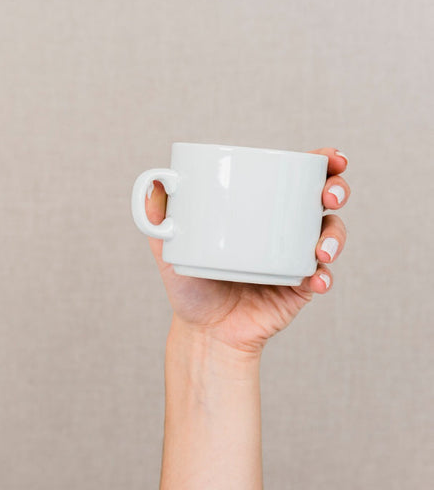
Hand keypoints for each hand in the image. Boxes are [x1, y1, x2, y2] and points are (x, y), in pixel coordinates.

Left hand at [145, 147, 348, 354]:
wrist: (202, 331)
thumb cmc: (189, 284)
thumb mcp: (169, 248)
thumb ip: (158, 218)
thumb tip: (153, 181)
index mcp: (261, 209)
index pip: (297, 178)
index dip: (322, 163)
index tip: (331, 158)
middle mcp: (285, 229)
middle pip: (326, 199)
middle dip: (337, 189)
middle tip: (329, 197)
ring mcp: (297, 257)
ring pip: (331, 235)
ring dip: (335, 235)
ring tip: (320, 249)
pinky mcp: (301, 288)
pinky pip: (322, 277)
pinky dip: (325, 276)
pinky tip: (316, 279)